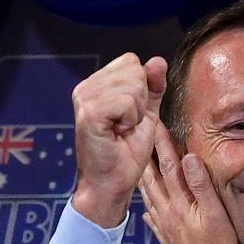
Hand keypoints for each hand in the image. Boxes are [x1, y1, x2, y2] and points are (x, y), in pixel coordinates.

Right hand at [71, 53, 166, 227]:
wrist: (112, 182)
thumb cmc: (127, 151)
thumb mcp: (147, 115)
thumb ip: (153, 88)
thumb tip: (158, 61)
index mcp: (97, 84)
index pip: (132, 61)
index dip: (142, 88)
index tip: (132, 115)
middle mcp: (86, 86)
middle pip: (134, 69)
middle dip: (141, 100)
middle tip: (126, 124)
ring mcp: (84, 98)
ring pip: (133, 85)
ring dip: (136, 112)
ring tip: (121, 129)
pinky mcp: (89, 112)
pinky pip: (127, 101)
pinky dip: (131, 119)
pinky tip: (117, 133)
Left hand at [139, 123, 239, 243]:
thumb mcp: (215, 216)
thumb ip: (201, 187)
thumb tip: (188, 158)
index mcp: (179, 204)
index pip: (169, 167)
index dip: (163, 145)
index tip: (156, 124)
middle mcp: (167, 212)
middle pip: (153, 179)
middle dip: (148, 156)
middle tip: (140, 136)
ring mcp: (164, 226)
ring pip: (149, 195)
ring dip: (144, 176)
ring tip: (139, 164)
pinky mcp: (166, 238)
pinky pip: (152, 216)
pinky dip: (148, 204)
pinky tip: (147, 205)